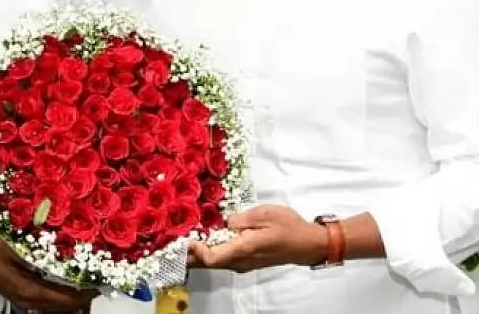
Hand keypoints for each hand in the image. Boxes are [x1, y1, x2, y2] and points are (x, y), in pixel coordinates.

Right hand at [0, 230, 96, 311]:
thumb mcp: (15, 241)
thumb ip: (41, 243)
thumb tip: (66, 236)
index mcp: (30, 291)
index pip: (69, 299)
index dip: (88, 290)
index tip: (102, 276)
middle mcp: (29, 300)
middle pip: (67, 306)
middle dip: (84, 292)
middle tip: (99, 274)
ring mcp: (24, 300)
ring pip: (58, 305)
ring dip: (74, 293)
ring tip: (86, 275)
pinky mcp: (21, 294)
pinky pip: (49, 299)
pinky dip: (62, 291)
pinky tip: (67, 276)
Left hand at [188, 204, 326, 271]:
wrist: (307, 244)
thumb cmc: (289, 227)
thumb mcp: (265, 214)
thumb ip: (241, 218)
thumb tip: (224, 222)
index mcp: (244, 248)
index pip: (212, 257)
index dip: (195, 251)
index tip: (186, 238)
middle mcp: (240, 261)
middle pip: (208, 264)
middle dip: (188, 256)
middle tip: (170, 246)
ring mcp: (243, 263)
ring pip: (214, 263)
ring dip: (197, 256)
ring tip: (180, 245)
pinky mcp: (246, 261)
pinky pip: (222, 260)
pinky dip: (208, 255)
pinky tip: (201, 244)